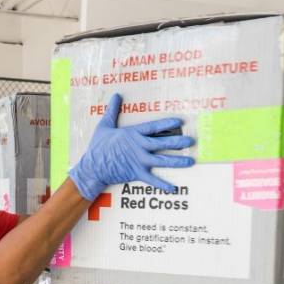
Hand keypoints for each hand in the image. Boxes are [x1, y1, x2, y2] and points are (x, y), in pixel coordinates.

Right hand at [68, 93, 194, 200]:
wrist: (93, 167)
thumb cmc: (98, 146)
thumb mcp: (104, 125)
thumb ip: (112, 111)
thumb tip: (116, 95)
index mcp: (133, 134)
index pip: (154, 127)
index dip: (167, 123)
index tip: (180, 121)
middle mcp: (139, 147)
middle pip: (162, 143)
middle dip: (178, 142)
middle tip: (191, 141)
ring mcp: (139, 161)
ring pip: (162, 160)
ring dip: (177, 161)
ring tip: (190, 161)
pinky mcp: (137, 173)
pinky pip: (152, 180)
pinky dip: (163, 185)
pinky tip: (174, 188)